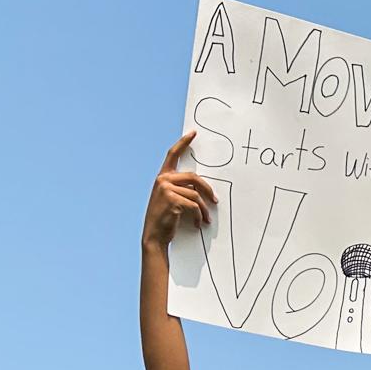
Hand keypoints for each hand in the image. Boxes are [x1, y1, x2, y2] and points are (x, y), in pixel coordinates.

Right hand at [143, 132, 218, 251]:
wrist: (154, 236)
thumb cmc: (165, 220)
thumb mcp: (171, 200)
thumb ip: (181, 189)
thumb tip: (202, 189)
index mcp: (162, 178)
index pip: (173, 154)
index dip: (183, 143)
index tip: (193, 133)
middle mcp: (163, 180)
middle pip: (194, 177)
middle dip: (207, 190)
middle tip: (216, 201)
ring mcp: (166, 189)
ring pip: (196, 194)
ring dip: (204, 209)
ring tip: (206, 219)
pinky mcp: (172, 200)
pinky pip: (194, 205)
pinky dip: (199, 216)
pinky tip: (198, 224)